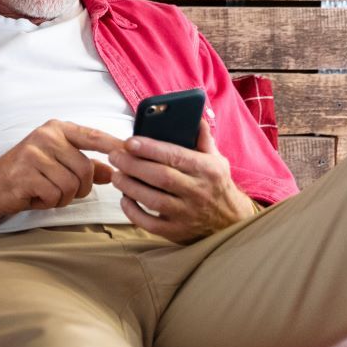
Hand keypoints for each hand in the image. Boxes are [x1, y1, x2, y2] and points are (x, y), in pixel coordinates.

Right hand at [0, 120, 121, 222]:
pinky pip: (56, 195)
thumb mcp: (58, 166)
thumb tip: (114, 172)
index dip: (115, 146)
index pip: (93, 135)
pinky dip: (50, 202)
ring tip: (46, 192)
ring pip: (72, 184)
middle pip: (86, 168)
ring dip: (64, 197)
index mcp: (56, 128)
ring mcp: (34, 153)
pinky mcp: (26, 173)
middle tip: (62, 191)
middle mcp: (45, 136)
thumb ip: (86, 166)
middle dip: (80, 188)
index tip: (133, 151)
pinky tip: (36, 196)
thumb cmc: (26, 175)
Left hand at [108, 118, 253, 243]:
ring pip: (153, 200)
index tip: (129, 142)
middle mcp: (198, 192)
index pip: (176, 156)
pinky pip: (150, 224)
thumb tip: (193, 114)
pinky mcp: (177, 232)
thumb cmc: (216, 184)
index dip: (150, 149)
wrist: (231, 221)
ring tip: (116, 175)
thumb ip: (202, 137)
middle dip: (133, 165)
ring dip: (129, 187)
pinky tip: (124, 199)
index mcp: (207, 170)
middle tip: (115, 156)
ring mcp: (187, 214)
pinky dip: (133, 212)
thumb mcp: (216, 159)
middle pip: (160, 177)